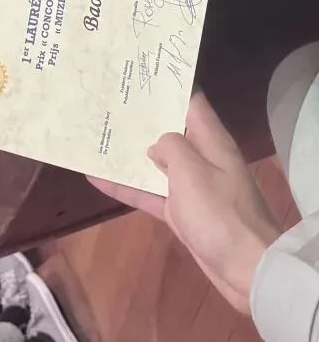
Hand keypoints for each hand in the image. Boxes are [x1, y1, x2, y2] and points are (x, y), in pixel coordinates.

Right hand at [89, 93, 281, 312]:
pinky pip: (148, 193)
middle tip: (107, 101)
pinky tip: (96, 178)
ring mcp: (190, 187)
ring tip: (96, 134)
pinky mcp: (180, 212)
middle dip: (142, 117)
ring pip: (155, 163)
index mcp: (212, 143)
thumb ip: (171, 147)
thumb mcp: (192, 170)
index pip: (192, 103)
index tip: (139, 73)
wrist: (246, 268)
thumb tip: (156, 144)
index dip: (168, 86)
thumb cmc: (220, 213)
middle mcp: (202, 160)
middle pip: (170, 131)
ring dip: (128, 152)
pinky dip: (125, 186)